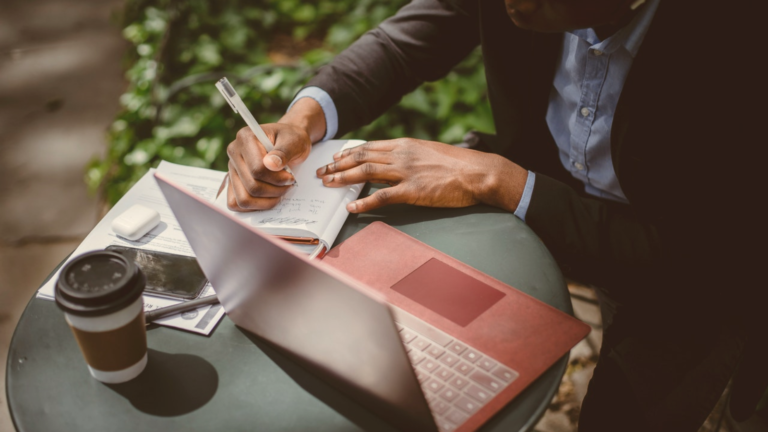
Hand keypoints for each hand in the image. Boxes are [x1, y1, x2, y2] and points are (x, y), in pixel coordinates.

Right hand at [226, 123, 310, 210]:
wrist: (287, 141)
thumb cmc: (291, 139)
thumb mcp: (293, 141)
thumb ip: (283, 152)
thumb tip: (271, 164)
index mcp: (245, 138)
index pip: (257, 169)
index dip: (277, 179)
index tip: (290, 177)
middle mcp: (234, 152)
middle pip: (251, 186)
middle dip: (275, 190)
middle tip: (288, 184)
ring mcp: (232, 168)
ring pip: (244, 199)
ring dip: (266, 201)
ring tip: (280, 191)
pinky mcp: (233, 181)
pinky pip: (235, 203)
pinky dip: (254, 206)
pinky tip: (269, 198)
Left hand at [315, 138, 528, 213]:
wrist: (478, 172)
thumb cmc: (458, 165)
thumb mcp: (429, 153)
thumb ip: (409, 157)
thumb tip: (392, 163)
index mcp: (406, 145)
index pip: (369, 147)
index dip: (348, 153)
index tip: (334, 158)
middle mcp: (402, 155)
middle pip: (362, 157)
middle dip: (338, 165)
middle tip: (322, 172)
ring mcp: (407, 172)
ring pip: (366, 172)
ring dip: (343, 178)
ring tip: (328, 184)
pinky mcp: (414, 191)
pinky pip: (383, 196)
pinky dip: (364, 201)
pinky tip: (352, 206)